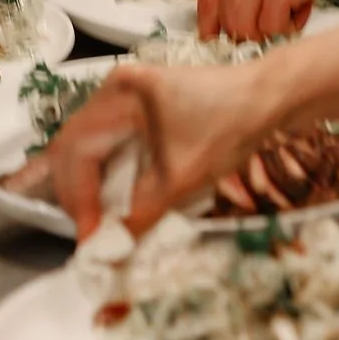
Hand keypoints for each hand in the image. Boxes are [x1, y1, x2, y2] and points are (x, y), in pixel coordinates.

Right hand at [48, 63, 281, 239]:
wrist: (266, 98)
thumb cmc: (229, 128)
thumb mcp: (183, 177)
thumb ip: (141, 214)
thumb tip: (110, 250)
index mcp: (120, 95)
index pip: (79, 151)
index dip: (79, 198)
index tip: (90, 236)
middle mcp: (111, 89)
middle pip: (71, 145)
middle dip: (74, 192)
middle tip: (89, 231)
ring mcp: (120, 94)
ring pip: (82, 143)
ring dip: (84, 183)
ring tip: (95, 219)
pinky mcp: (131, 105)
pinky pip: (101, 140)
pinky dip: (100, 171)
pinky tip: (107, 196)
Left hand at [197, 0, 338, 41]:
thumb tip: (246, 0)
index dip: (212, 20)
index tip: (216, 34)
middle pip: (226, 17)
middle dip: (251, 26)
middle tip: (275, 19)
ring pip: (247, 27)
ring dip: (271, 26)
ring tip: (293, 8)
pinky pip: (275, 26)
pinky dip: (292, 23)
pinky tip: (306, 3)